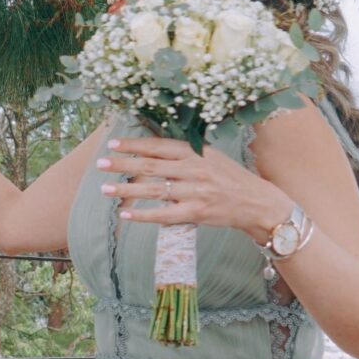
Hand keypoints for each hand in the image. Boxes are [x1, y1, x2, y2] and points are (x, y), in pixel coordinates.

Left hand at [98, 136, 291, 241]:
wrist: (258, 202)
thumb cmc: (230, 178)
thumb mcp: (211, 158)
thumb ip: (184, 154)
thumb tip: (150, 148)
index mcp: (197, 153)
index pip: (159, 146)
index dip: (134, 144)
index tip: (113, 144)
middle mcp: (195, 170)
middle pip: (151, 166)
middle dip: (123, 164)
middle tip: (100, 164)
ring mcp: (196, 192)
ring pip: (154, 190)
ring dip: (126, 189)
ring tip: (105, 188)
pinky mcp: (196, 213)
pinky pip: (164, 214)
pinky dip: (143, 214)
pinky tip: (125, 214)